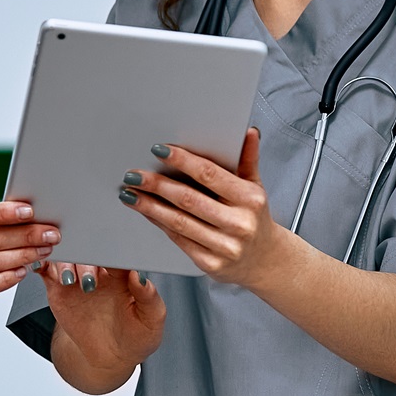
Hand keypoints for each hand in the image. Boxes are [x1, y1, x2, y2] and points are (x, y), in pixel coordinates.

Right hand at [37, 260, 165, 377]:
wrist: (109, 357)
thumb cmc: (136, 336)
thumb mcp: (151, 320)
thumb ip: (149, 297)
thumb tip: (140, 276)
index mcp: (123, 272)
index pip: (116, 250)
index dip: (110, 249)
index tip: (107, 257)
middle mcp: (99, 270)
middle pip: (87, 249)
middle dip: (86, 261)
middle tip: (89, 281)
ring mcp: (77, 277)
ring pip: (65, 256)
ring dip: (64, 263)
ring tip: (69, 280)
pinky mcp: (58, 288)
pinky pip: (46, 269)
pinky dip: (40, 264)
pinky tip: (40, 267)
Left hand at [118, 129, 279, 286]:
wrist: (265, 260)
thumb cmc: (254, 218)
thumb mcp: (256, 187)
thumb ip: (248, 160)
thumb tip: (249, 132)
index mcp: (250, 199)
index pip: (210, 174)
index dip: (182, 160)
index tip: (159, 150)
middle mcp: (239, 224)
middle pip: (188, 199)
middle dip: (157, 184)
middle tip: (134, 175)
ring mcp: (225, 246)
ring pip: (178, 221)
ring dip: (149, 205)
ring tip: (130, 193)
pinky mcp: (210, 263)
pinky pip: (178, 239)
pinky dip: (158, 223)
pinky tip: (146, 211)